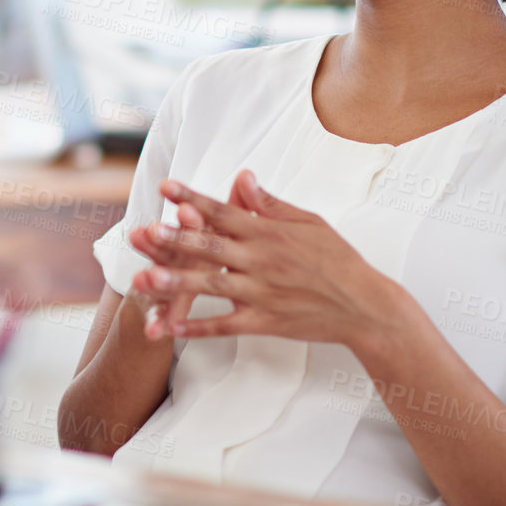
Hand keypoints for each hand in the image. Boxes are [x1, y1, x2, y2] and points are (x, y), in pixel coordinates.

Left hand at [128, 170, 401, 347]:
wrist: (364, 305)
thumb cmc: (338, 259)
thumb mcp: (308, 222)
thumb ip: (270, 203)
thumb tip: (243, 177)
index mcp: (269, 233)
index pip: (223, 211)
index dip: (192, 199)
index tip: (165, 188)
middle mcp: (260, 260)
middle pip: (209, 247)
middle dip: (173, 240)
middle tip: (142, 233)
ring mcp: (261, 293)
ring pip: (211, 286)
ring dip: (174, 283)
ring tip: (143, 280)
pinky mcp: (264, 322)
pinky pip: (224, 325)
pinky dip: (197, 327)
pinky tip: (170, 328)